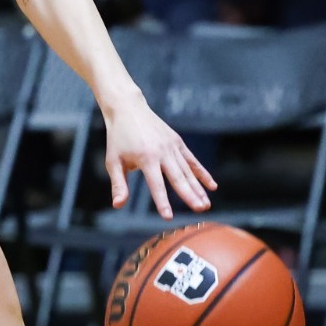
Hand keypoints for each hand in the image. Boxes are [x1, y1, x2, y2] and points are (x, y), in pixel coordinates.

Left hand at [103, 91, 214, 219]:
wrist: (128, 109)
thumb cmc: (118, 138)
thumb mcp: (113, 161)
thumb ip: (118, 184)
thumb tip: (118, 205)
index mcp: (146, 158)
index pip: (156, 184)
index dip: (162, 201)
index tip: (168, 216)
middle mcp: (162, 152)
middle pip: (178, 178)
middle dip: (189, 195)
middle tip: (200, 209)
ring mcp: (172, 146)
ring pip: (188, 171)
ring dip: (198, 188)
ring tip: (206, 205)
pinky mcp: (178, 142)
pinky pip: (192, 160)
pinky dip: (202, 173)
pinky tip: (212, 186)